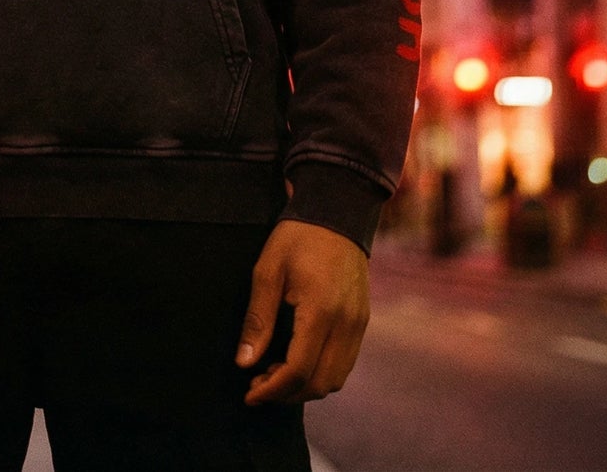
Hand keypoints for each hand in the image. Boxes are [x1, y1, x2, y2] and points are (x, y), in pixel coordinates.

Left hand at [234, 218, 369, 403]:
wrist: (338, 212)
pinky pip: (345, 363)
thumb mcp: (268, 270)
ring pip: (336, 379)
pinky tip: (299, 360)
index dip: (271, 390)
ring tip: (276, 373)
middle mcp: (346, 324)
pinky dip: (322, 373)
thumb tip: (244, 362)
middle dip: (287, 394)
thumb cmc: (298, 237)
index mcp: (321, 311)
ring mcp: (358, 325)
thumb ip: (257, 319)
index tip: (250, 394)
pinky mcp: (362, 322)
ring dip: (306, 387)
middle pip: (320, 384)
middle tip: (259, 384)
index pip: (298, 370)